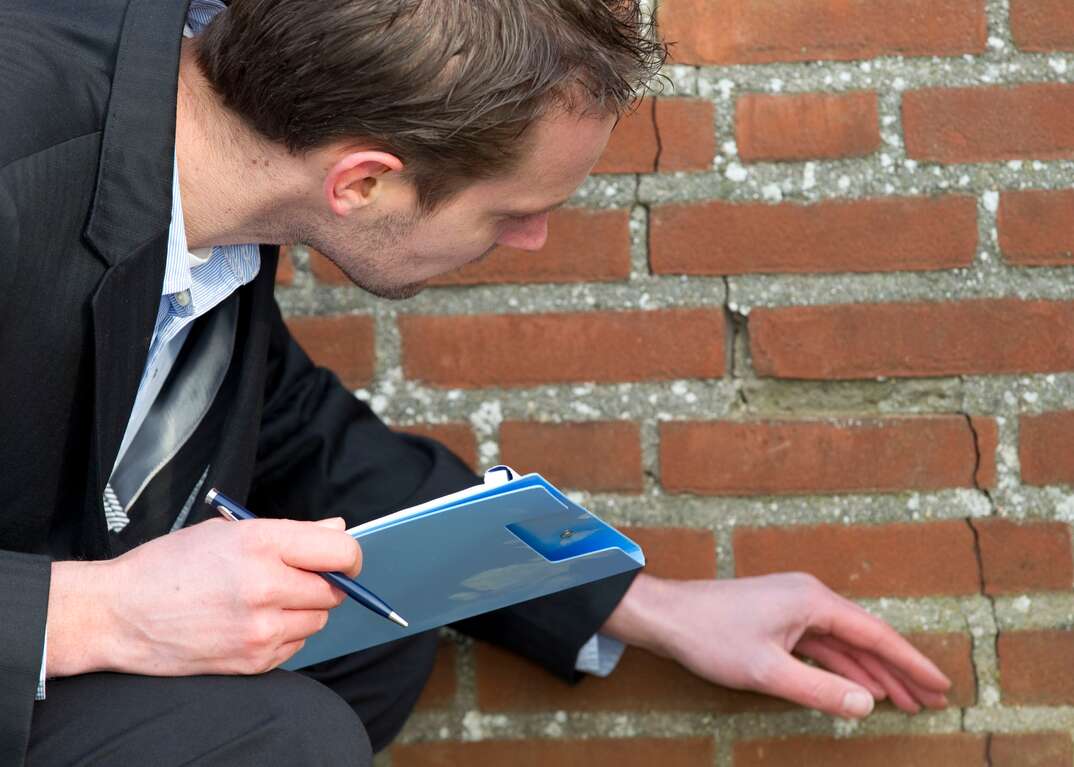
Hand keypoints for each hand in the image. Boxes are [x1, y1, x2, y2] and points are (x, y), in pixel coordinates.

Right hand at [47, 517, 360, 677]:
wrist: (118, 614)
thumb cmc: (169, 565)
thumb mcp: (226, 530)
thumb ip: (290, 531)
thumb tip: (338, 528)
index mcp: (261, 542)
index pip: (340, 550)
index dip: (349, 555)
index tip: (343, 560)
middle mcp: (266, 585)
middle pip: (333, 589)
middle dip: (322, 583)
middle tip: (293, 578)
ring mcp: (261, 628)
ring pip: (318, 620)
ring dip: (303, 611)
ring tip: (265, 600)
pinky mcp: (253, 660)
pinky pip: (296, 646)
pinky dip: (285, 635)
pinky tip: (251, 623)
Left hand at [601, 572, 950, 718]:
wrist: (667, 615)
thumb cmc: (711, 637)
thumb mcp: (768, 672)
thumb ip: (820, 690)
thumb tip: (868, 703)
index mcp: (813, 601)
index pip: (876, 635)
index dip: (911, 663)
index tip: (941, 685)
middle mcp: (809, 597)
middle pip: (866, 638)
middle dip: (900, 671)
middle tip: (933, 701)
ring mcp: (794, 606)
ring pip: (845, 643)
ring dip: (873, 672)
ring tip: (905, 702)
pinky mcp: (779, 617)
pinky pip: (822, 645)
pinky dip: (843, 667)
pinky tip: (859, 687)